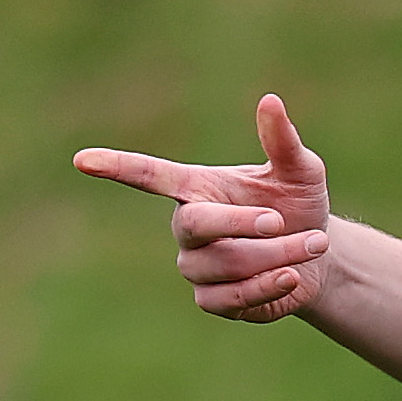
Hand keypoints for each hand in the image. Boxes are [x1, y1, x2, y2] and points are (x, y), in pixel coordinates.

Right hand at [74, 94, 332, 323]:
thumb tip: (270, 100)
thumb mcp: (300, 170)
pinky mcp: (212, 300)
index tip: (82, 160)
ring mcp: (196, 266)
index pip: (150, 176)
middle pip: (196, 224)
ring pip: (227, 263)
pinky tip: (293, 275)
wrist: (319, 257)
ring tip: (315, 242)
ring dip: (278, 253)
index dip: (117, 168)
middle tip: (280, 220)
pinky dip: (270, 285)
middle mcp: (188, 227)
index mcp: (199, 188)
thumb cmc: (300, 204)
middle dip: (241, 222)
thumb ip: (282, 141)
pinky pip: (233, 297)